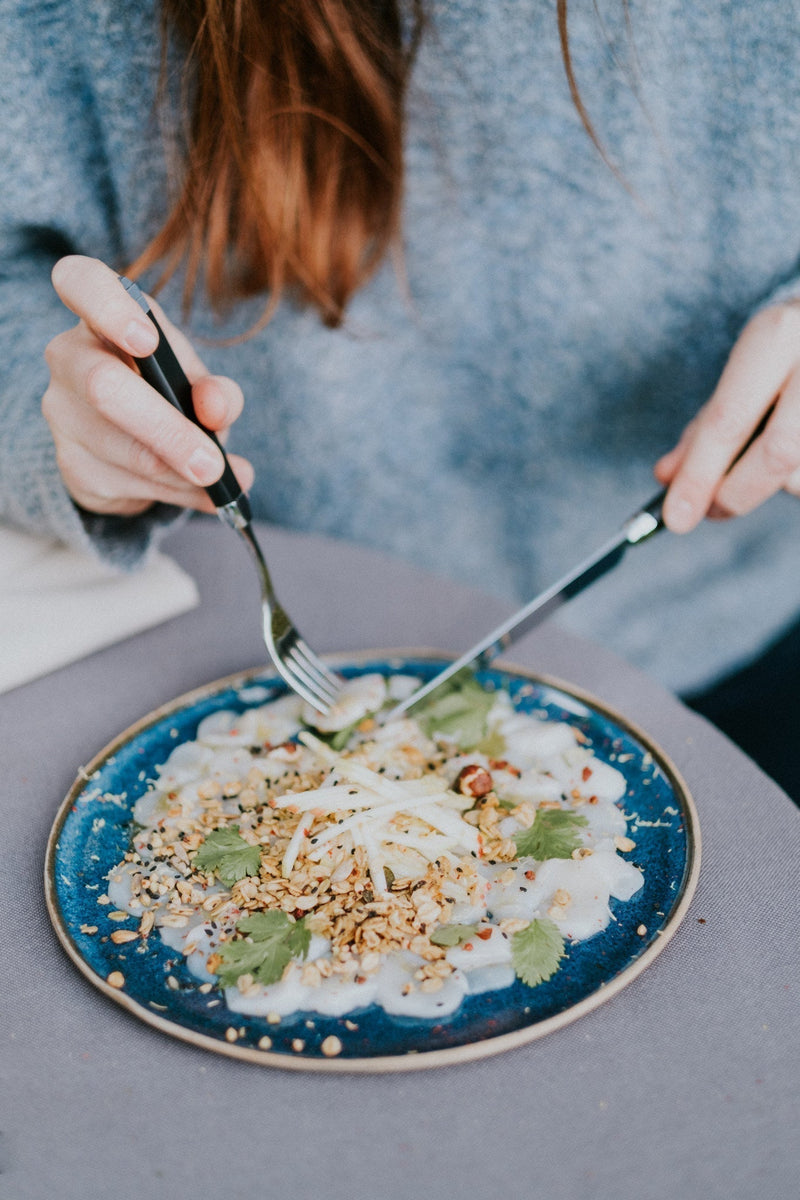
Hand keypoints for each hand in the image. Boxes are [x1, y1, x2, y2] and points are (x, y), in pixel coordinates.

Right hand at [43, 255, 253, 516]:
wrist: (133, 444)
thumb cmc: (168, 390)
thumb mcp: (199, 383)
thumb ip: (218, 392)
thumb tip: (214, 408)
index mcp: (102, 314)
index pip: (80, 283)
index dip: (110, 309)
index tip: (147, 342)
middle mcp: (69, 356)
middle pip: (103, 386)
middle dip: (167, 431)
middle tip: (211, 464)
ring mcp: (62, 412)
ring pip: (122, 449)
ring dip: (179, 473)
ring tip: (217, 480)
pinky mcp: (70, 463)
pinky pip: (126, 486)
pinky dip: (172, 493)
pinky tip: (194, 491)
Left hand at [655, 303, 799, 531]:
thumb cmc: (782, 355)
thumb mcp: (740, 374)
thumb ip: (703, 427)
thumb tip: (666, 478)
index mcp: (776, 336)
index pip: (728, 420)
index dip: (699, 476)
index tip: (676, 518)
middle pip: (776, 453)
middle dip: (735, 494)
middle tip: (711, 510)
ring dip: (770, 483)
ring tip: (762, 453)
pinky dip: (793, 478)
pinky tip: (790, 455)